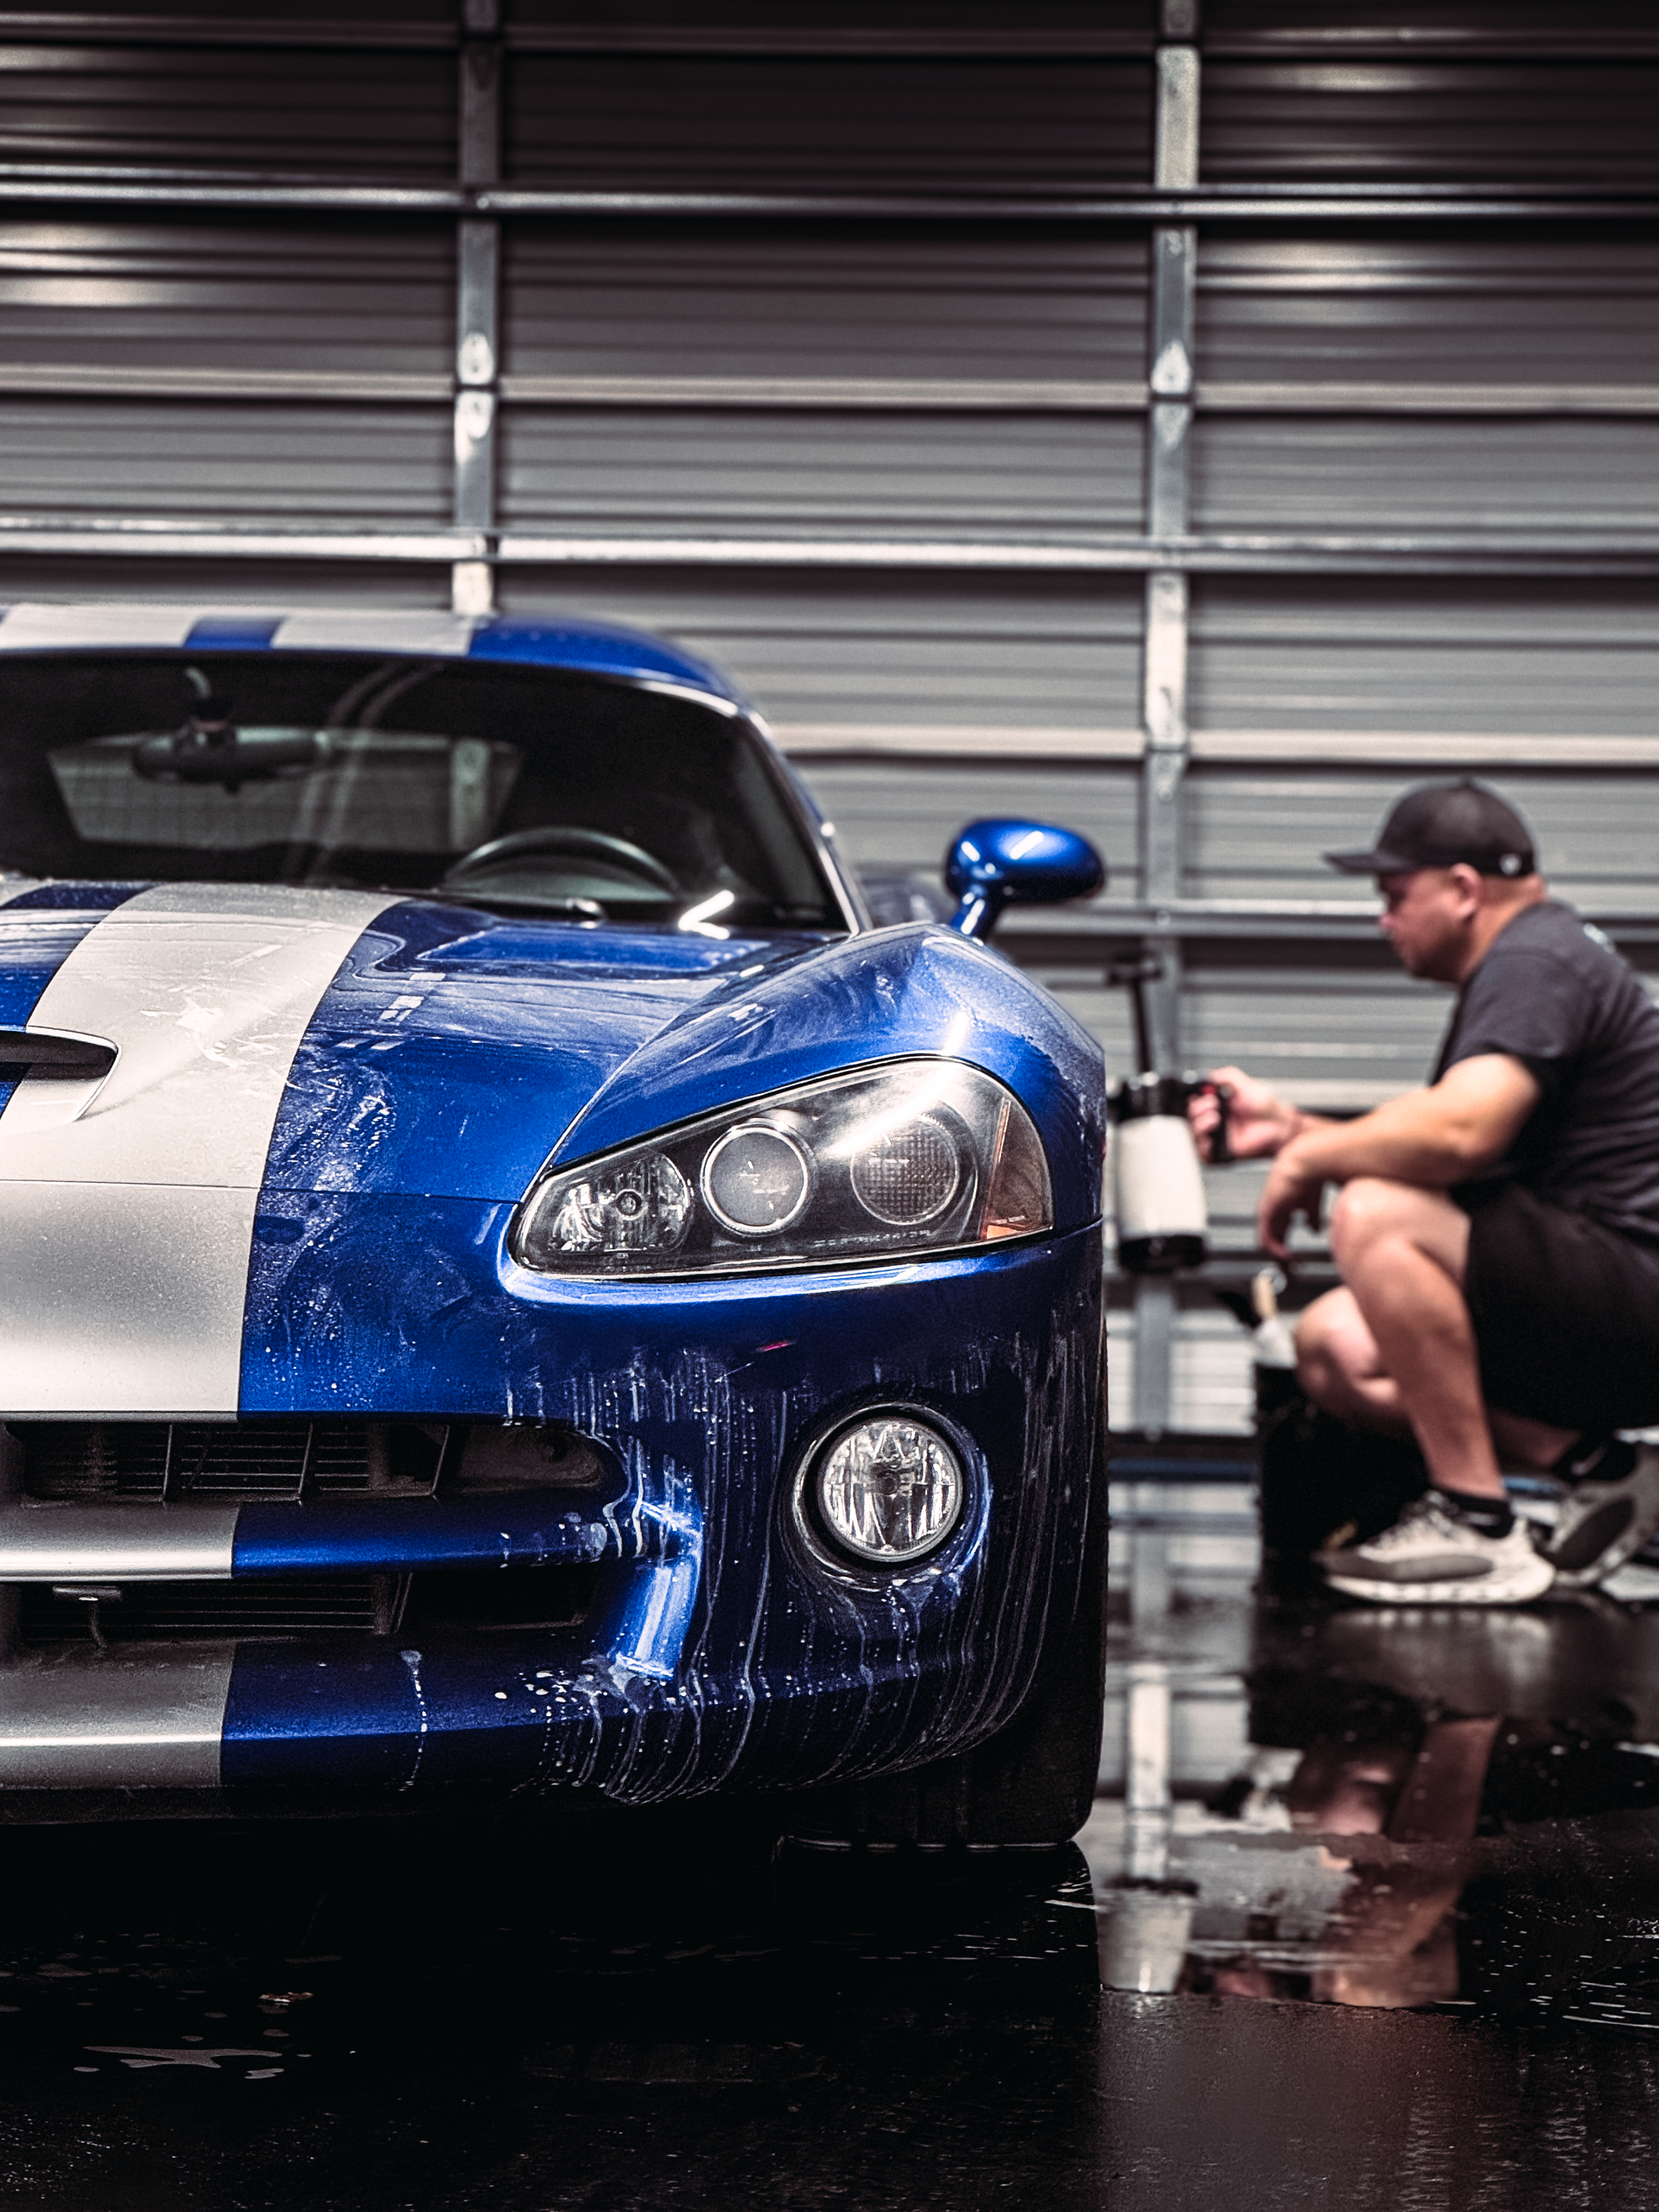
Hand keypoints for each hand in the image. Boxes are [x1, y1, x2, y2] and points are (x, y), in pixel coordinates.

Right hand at [1189, 1065, 1299, 1163]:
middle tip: (1212, 1103)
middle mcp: (1212, 1121)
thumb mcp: (1243, 1084)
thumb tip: (1208, 1076)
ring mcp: (1215, 1137)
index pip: (1192, 1103)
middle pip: (1189, 1119)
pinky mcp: (1220, 1152)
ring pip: (1192, 1135)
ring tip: (1216, 1116)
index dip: (1190, 1098)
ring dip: (1199, 1123)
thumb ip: (1225, 1076)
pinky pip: (1202, 1152)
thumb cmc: (1265, 1107)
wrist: (1278, 1124)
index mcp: (1214, 1105)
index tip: (1196, 1093)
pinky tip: (1214, 1130)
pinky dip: (1204, 1142)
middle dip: (1196, 1109)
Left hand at [1257, 1143, 1326, 1260]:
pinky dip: (1277, 1251)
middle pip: (1272, 1239)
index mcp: (1283, 1207)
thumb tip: (1315, 1230)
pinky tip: (1288, 1256)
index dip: (1287, 1249)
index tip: (1297, 1262)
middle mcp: (1273, 1210)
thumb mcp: (1313, 1201)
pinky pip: (1266, 1238)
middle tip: (1292, 1273)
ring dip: (1279, 1258)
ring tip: (1291, 1269)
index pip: (1280, 1232)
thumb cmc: (1313, 1174)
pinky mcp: (1267, 1211)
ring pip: (1267, 1242)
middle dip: (1282, 1259)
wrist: (1309, 1160)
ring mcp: (1268, 1211)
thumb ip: (1312, 1216)